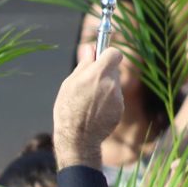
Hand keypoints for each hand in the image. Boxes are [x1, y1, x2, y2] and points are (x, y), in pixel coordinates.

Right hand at [53, 47, 122, 168]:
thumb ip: (84, 65)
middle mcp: (111, 84)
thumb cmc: (68, 109)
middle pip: (113, 70)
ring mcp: (117, 97)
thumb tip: (90, 49)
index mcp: (98, 73)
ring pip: (113, 85)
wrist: (77, 137)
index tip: (101, 58)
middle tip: (89, 83)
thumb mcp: (70, 84)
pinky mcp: (120, 109)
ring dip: (104, 88)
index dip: (107, 54)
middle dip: (103, 73)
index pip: (114, 53)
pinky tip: (94, 111)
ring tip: (89, 102)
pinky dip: (107, 102)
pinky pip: (114, 99)